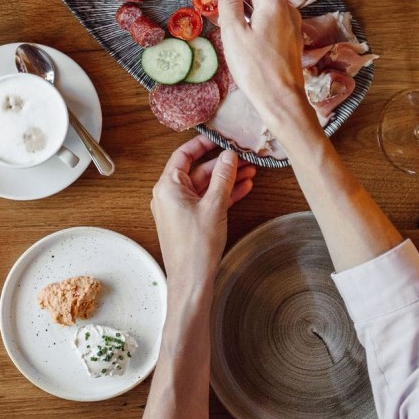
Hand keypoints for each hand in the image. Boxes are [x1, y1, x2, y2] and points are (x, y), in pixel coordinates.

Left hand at [150, 135, 254, 289]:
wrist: (192, 281)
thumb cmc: (196, 246)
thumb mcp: (214, 206)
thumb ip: (222, 177)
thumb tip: (229, 156)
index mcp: (168, 186)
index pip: (183, 155)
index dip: (202, 144)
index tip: (219, 137)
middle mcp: (169, 195)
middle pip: (197, 170)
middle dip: (222, 164)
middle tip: (243, 156)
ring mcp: (179, 209)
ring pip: (205, 186)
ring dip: (226, 179)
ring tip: (250, 171)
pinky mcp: (189, 221)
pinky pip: (206, 201)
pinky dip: (223, 195)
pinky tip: (244, 188)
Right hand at [216, 0, 315, 131]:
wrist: (281, 100)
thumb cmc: (257, 70)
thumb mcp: (234, 34)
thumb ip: (229, 6)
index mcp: (274, 4)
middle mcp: (287, 10)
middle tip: (216, 1)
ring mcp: (291, 25)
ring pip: (265, 3)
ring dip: (243, 5)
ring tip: (225, 19)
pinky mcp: (289, 39)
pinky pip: (270, 18)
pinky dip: (253, 17)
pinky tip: (240, 33)